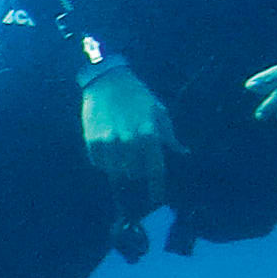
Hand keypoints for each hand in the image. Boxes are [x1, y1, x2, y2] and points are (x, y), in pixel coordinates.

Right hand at [80, 62, 177, 205]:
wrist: (107, 80)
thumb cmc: (138, 96)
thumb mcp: (159, 111)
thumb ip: (169, 136)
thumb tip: (184, 152)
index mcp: (149, 133)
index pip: (155, 169)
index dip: (156, 187)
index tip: (156, 198)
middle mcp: (129, 139)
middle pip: (135, 173)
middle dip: (138, 172)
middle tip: (137, 163)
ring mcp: (109, 140)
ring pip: (116, 171)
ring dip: (121, 168)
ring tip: (122, 157)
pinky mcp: (92, 139)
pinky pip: (99, 163)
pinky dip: (105, 162)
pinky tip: (109, 151)